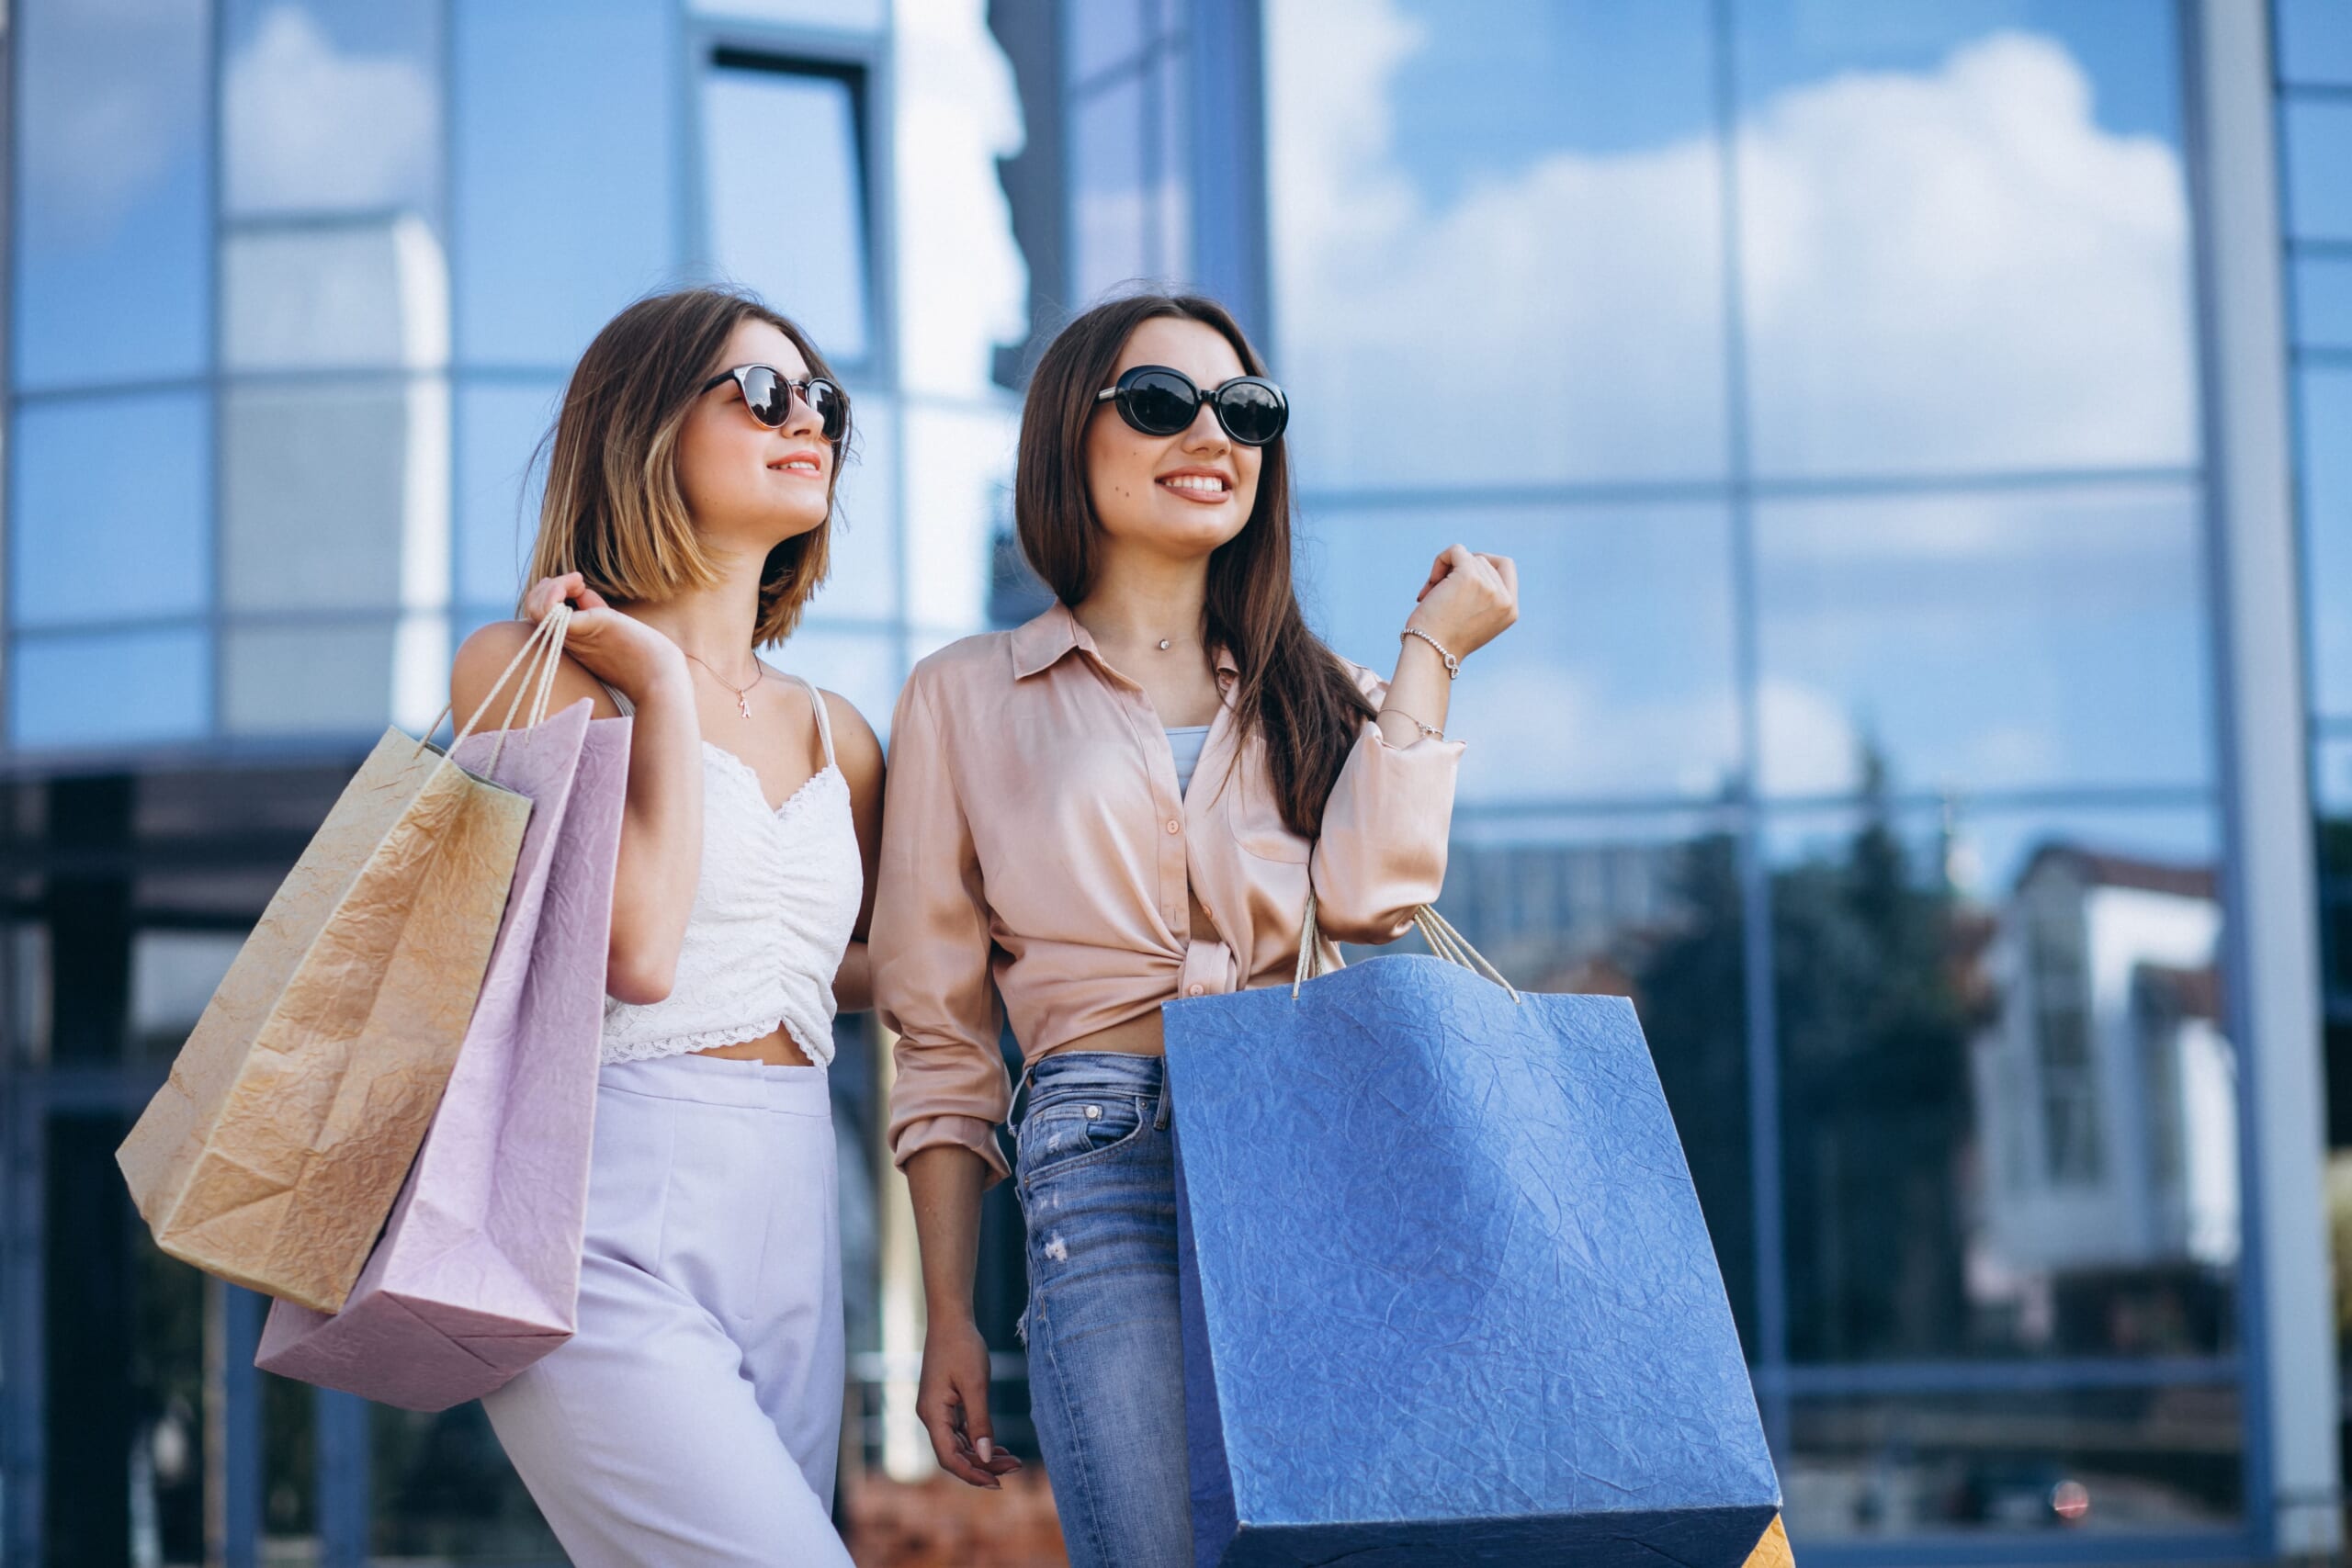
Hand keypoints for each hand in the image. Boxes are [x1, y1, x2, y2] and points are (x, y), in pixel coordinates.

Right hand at [519, 573, 682, 703]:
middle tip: (577, 582)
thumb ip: (594, 611)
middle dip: (547, 588)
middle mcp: (566, 641)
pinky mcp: (582, 631)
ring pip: (534, 608)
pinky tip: (578, 583)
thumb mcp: (611, 626)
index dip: (549, 595)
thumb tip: (583, 594)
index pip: (541, 617)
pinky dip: (555, 590)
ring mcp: (571, 637)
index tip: (576, 586)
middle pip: (532, 610)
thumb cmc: (643, 654)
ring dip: (551, 586)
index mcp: (572, 642)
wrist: (660, 677)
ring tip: (577, 581)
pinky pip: (548, 611)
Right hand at [917, 1316, 1022, 1488]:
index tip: (997, 1482)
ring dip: (983, 1455)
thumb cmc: (962, 1346)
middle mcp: (931, 1416)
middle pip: (955, 1454)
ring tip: (1012, 1460)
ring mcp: (938, 1410)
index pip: (949, 1458)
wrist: (951, 1319)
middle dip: (983, 1465)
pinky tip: (998, 1446)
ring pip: (959, 1444)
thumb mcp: (976, 1385)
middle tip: (1015, 1468)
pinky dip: (979, 1440)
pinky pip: (961, 1431)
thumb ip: (980, 1422)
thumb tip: (984, 1457)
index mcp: (933, 1414)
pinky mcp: (946, 1404)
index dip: (972, 1474)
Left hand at [1406, 545, 1518, 660]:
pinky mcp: (1470, 576)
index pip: (1506, 568)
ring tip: (1431, 595)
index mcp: (1510, 610)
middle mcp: (1505, 598)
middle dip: (1460, 570)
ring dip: (1446, 570)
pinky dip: (1440, 561)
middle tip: (1440, 590)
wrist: (1431, 653)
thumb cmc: (1442, 640)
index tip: (1462, 576)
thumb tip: (1466, 560)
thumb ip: (1481, 596)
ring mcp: (1489, 586)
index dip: (1484, 565)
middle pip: (1484, 561)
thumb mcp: (1472, 620)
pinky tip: (1429, 586)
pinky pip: (1456, 551)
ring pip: (1468, 557)